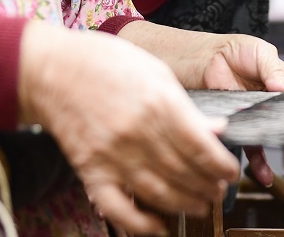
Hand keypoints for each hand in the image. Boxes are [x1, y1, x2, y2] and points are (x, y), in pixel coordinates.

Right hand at [17, 21, 240, 234]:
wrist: (52, 71)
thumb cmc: (104, 63)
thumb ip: (186, 104)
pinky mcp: (91, 171)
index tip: (231, 172)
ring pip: (160, 193)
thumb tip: (216, 129)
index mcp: (158, 103)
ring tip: (200, 204)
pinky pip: (119, 208)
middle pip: (184, 172)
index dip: (222, 166)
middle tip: (218, 190)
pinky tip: (159, 227)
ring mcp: (113, 155)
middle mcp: (138, 133)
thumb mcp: (155, 71)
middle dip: (208, 186)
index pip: (201, 147)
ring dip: (186, 204)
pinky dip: (141, 224)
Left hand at [115, 23, 283, 188]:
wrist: (199, 60)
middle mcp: (270, 102)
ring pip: (268, 137)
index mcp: (280, 82)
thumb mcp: (258, 53)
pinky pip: (249, 148)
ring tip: (280, 160)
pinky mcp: (236, 128)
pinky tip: (262, 173)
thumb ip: (275, 70)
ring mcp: (253, 116)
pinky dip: (257, 162)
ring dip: (274, 150)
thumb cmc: (231, 51)